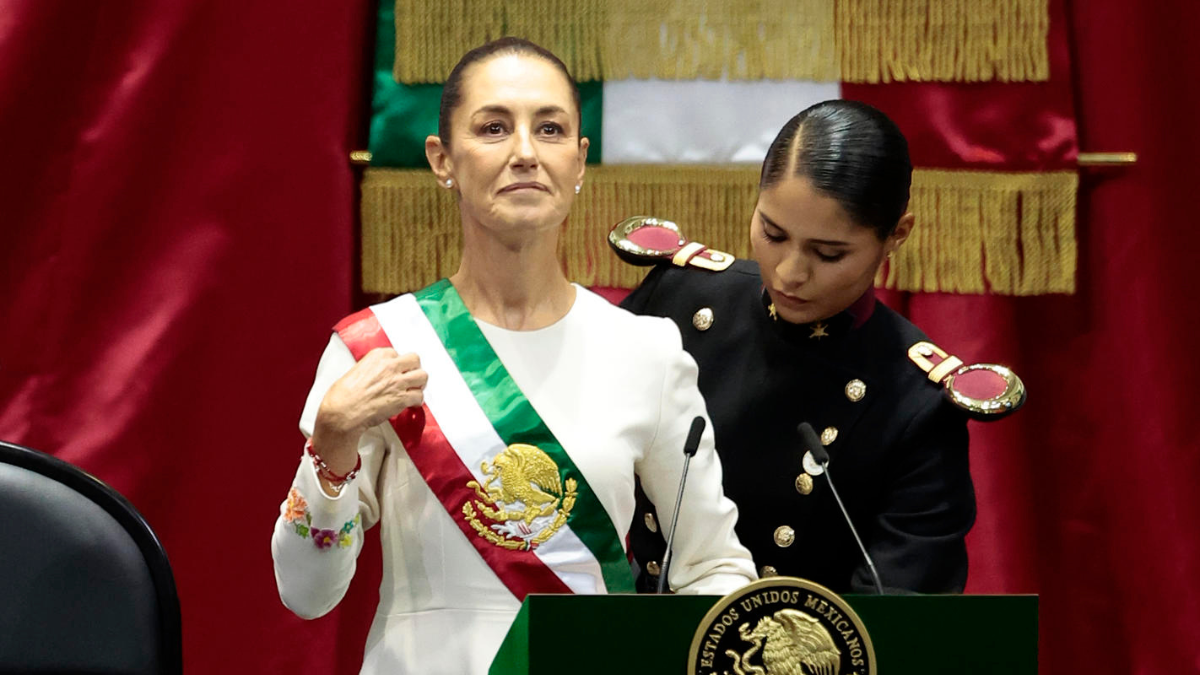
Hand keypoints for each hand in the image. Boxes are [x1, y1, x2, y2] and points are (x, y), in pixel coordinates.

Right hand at [310, 349, 426, 473]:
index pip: (398, 353)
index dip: (398, 364)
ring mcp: (398, 382)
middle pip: (414, 360)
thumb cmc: (343, 395)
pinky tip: (411, 403)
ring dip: (419, 383)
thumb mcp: (356, 369)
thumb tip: (379, 373)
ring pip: (422, 376)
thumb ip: (373, 367)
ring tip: (414, 389)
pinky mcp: (402, 398)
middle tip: (410, 377)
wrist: (343, 412)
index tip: (396, 371)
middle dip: (413, 369)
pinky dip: (417, 401)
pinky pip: (419, 396)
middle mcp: (390, 366)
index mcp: (378, 356)